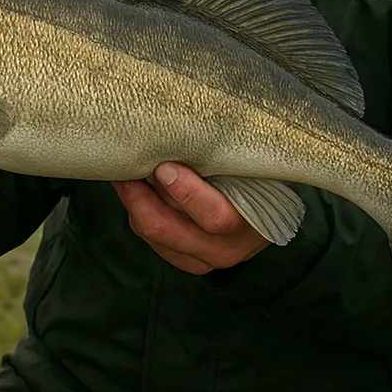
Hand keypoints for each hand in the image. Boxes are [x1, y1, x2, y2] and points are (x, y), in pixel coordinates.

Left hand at [112, 163, 268, 274]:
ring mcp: (204, 258)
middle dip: (139, 197)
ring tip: (124, 173)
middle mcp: (225, 248)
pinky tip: (136, 191)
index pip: (214, 216)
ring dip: (134, 203)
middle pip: (168, 229)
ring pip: (154, 234)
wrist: (267, 211)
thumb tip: (186, 130)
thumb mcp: (249, 167)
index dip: (185, 192)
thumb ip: (223, 157)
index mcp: (249, 222)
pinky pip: (152, 240)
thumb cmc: (257, 178)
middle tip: (126, 167)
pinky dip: (139, 215)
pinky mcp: (188, 261)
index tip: (164, 167)